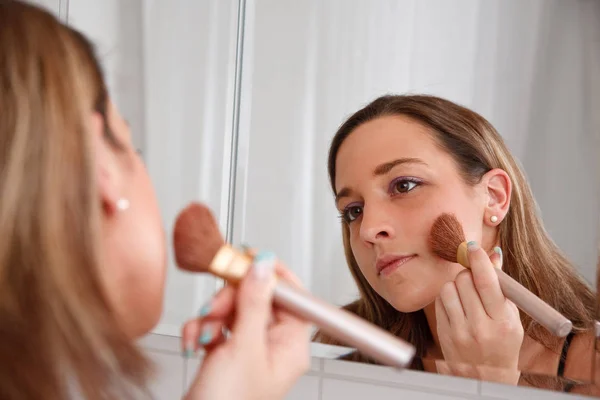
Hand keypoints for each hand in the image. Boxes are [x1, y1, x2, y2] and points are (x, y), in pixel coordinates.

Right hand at [182, 252, 311, 399]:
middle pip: (259, 299)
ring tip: (204, 331)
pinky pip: (218, 325)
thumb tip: (265, 266)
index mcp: (291, 346)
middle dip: (231, 300)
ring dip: (212, 315)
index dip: (273, 275)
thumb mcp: (242, 347)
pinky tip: (196, 341)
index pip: (293, 297)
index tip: (252, 258)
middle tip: (217, 307)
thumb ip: (254, 302)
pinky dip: (203, 328)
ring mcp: (249, 350)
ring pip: (234, 310)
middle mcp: (273, 347)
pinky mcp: (227, 354)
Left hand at [435, 242, 523, 382]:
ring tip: (467, 296)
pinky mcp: (443, 333)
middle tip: (475, 280)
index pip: (487, 283)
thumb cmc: (503, 341)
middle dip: (469, 274)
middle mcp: (480, 327)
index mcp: (503, 322)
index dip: (478, 261)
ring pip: (449, 288)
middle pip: (465, 281)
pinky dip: (447, 297)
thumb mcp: (511, 315)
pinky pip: (439, 300)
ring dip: (457, 285)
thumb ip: (501, 285)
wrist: (485, 375)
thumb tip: (493, 253)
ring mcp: (459, 332)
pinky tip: (457, 306)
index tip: (473, 247)